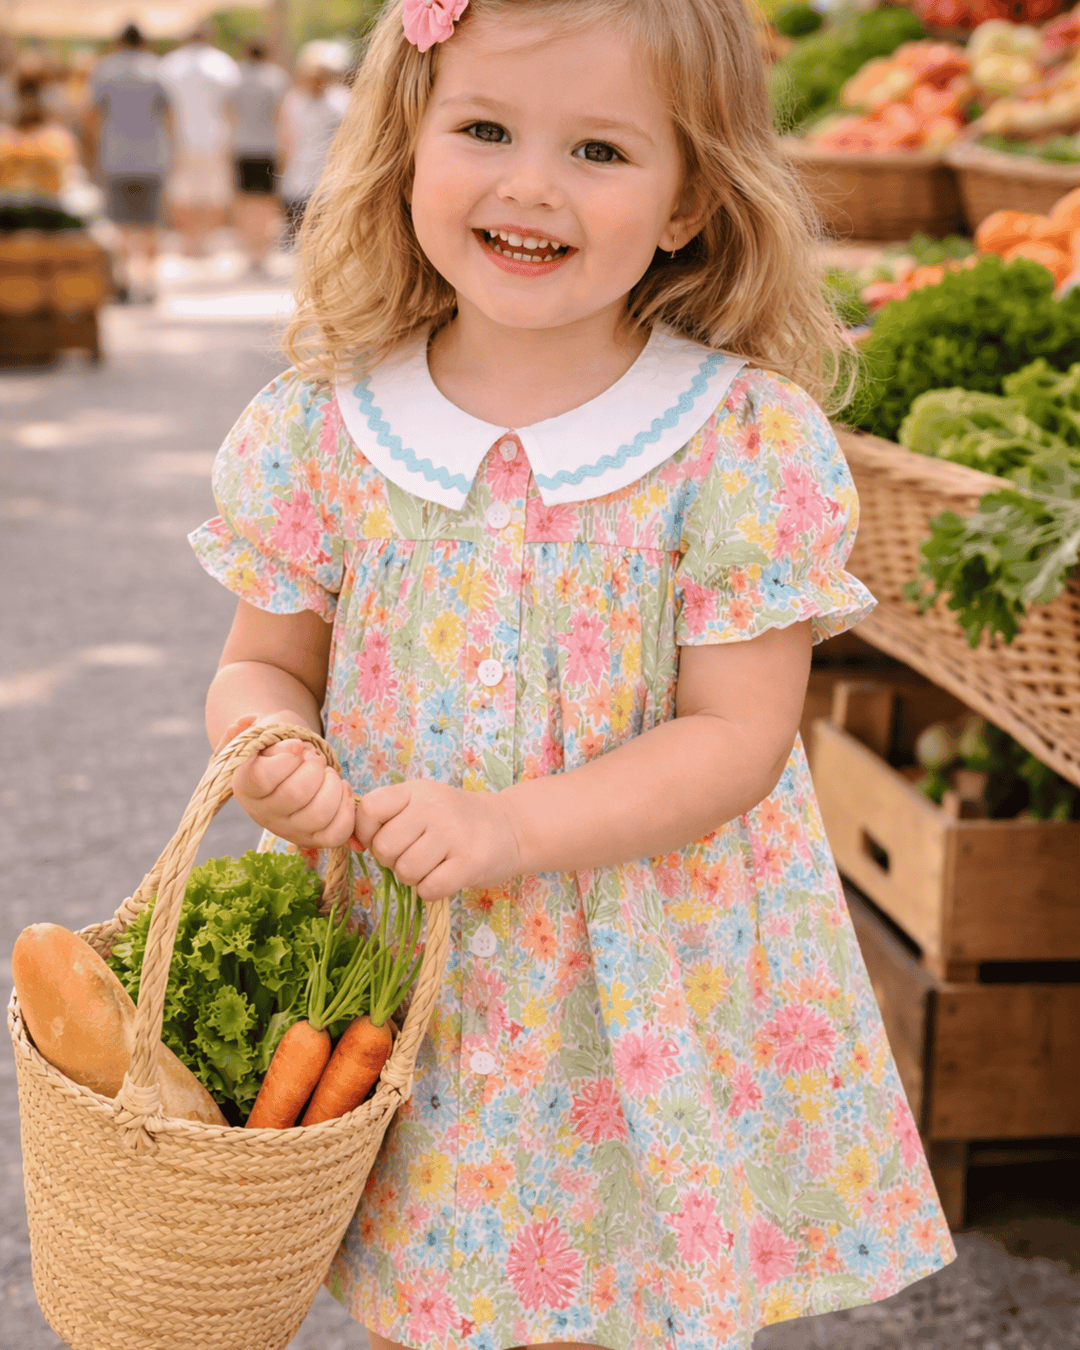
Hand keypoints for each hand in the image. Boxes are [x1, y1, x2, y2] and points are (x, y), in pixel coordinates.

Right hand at [229, 709, 355, 849]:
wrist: (290, 762)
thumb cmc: (278, 745)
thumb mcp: (266, 731)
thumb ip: (257, 730)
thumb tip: (259, 731)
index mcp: (244, 786)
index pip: (262, 778)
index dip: (287, 758)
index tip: (297, 746)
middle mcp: (262, 814)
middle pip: (295, 795)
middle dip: (314, 768)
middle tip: (315, 758)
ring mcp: (287, 830)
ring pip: (318, 815)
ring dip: (332, 785)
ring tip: (328, 773)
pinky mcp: (312, 839)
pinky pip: (336, 834)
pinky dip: (346, 808)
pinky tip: (341, 788)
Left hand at [354, 781, 522, 900]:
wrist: (511, 826)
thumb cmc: (457, 819)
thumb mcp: (423, 803)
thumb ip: (389, 816)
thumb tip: (351, 842)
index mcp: (416, 791)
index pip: (370, 809)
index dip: (364, 833)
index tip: (376, 841)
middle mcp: (434, 807)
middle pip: (385, 847)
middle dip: (392, 861)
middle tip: (412, 856)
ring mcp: (453, 834)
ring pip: (406, 871)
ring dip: (413, 878)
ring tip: (431, 866)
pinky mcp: (470, 862)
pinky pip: (429, 888)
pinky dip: (430, 891)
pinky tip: (444, 878)